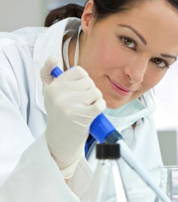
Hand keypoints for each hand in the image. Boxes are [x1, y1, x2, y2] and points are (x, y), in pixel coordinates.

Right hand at [41, 57, 105, 177]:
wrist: (61, 139)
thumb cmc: (59, 114)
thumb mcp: (49, 93)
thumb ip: (48, 74)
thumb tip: (52, 58)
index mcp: (53, 86)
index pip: (79, 71)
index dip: (83, 81)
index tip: (77, 92)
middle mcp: (59, 94)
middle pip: (89, 82)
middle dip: (90, 92)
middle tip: (82, 103)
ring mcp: (70, 105)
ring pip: (96, 92)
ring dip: (96, 100)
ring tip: (86, 108)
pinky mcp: (82, 115)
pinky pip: (100, 104)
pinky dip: (101, 108)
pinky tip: (93, 113)